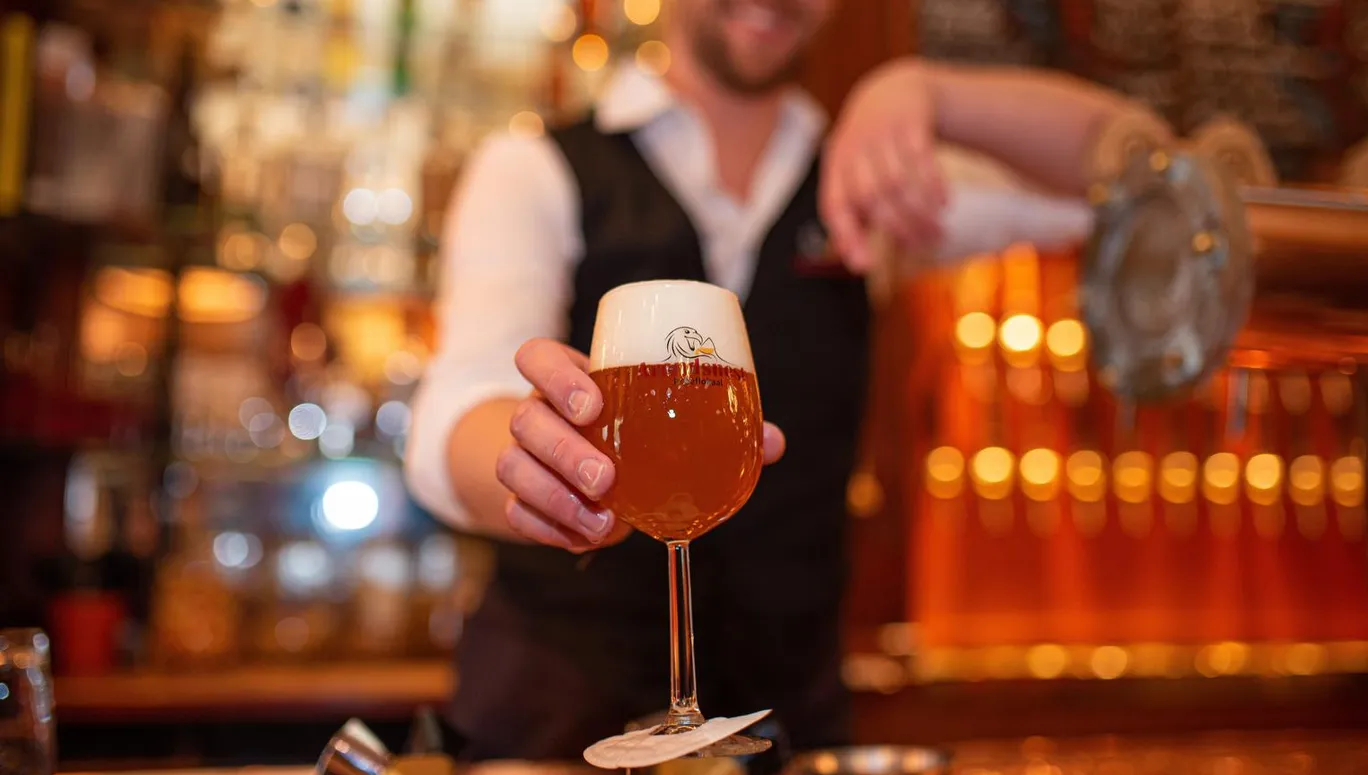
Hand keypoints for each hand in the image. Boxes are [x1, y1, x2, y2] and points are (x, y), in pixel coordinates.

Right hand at [496, 338, 787, 552]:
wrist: (581, 465)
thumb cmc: (633, 429)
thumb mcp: (662, 417)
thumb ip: (718, 426)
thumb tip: (772, 443)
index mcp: (567, 378)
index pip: (536, 356)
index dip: (556, 376)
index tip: (594, 406)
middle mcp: (537, 410)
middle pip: (526, 419)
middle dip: (562, 451)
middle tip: (605, 479)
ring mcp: (522, 454)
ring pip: (513, 467)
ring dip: (554, 497)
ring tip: (600, 523)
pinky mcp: (518, 498)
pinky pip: (516, 513)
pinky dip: (549, 529)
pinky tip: (585, 539)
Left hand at [821, 60, 946, 272]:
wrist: (891, 90)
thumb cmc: (871, 151)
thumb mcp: (855, 177)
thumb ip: (855, 218)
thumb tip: (857, 265)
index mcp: (835, 167)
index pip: (834, 206)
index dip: (847, 236)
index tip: (865, 267)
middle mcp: (853, 148)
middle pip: (872, 197)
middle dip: (900, 227)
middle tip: (926, 244)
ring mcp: (880, 132)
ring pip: (898, 181)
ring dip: (919, 212)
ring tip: (938, 230)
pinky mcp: (909, 120)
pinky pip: (921, 157)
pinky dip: (933, 184)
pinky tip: (945, 202)